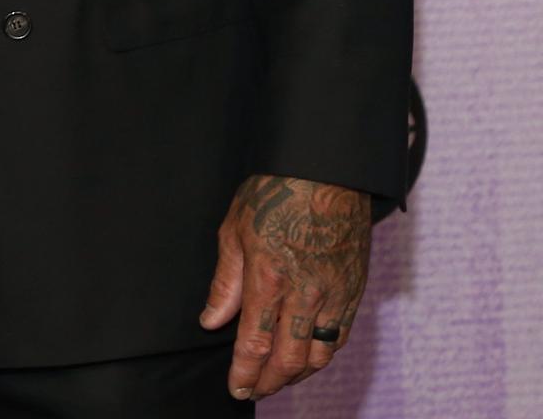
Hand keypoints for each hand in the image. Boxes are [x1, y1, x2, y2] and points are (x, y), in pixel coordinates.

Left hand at [199, 173, 371, 398]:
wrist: (327, 172)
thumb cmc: (274, 194)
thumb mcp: (234, 230)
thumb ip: (224, 282)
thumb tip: (211, 321)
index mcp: (269, 278)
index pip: (255, 343)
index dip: (244, 373)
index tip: (235, 388)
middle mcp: (306, 294)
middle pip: (289, 359)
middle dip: (269, 383)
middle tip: (252, 393)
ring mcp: (335, 295)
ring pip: (318, 354)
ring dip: (296, 376)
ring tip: (276, 382)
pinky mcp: (354, 291)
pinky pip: (340, 337)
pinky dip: (321, 356)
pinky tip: (306, 361)